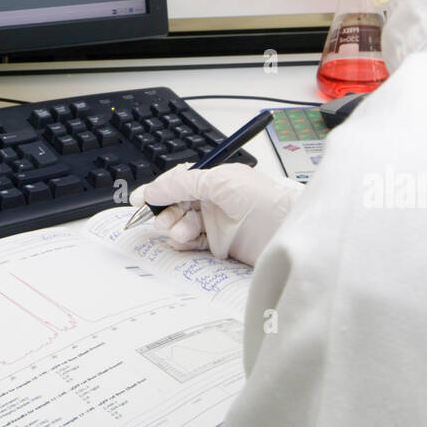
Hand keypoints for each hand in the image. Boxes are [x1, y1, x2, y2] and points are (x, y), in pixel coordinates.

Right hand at [129, 162, 303, 264]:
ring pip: (181, 224)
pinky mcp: (218, 246)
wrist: (287, 232)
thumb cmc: (263, 200)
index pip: (177, 182)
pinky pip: (191, 243)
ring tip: (182, 233)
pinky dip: (183, 243)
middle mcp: (212, 200)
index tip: (140, 200)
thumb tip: (153, 189)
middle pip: (175, 205)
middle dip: (166, 211)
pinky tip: (184, 241)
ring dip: (175, 228)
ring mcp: (214, 224)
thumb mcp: (220, 182)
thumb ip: (183, 184)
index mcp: (212, 180)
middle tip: (164, 220)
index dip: (158, 190)